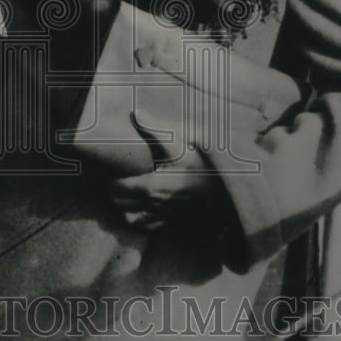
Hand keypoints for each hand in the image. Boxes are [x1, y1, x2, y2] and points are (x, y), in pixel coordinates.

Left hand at [111, 113, 219, 229]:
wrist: (228, 185)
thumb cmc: (203, 163)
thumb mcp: (181, 143)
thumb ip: (155, 130)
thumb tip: (135, 113)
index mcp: (151, 186)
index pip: (118, 189)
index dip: (112, 178)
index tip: (114, 168)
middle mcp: (154, 204)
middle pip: (120, 204)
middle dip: (114, 191)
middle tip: (117, 177)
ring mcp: (163, 214)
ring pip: (130, 218)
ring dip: (124, 206)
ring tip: (126, 191)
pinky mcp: (173, 219)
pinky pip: (148, 226)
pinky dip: (139, 219)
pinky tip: (140, 207)